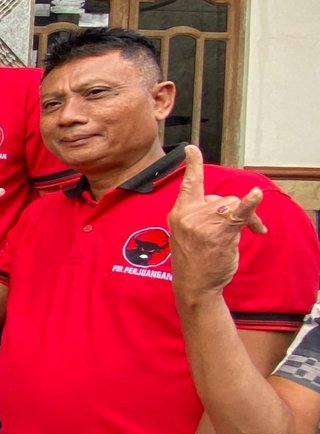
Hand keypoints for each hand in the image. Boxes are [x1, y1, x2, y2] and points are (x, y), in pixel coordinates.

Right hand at [168, 144, 264, 299]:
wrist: (194, 285)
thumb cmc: (194, 260)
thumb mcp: (188, 233)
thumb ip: (202, 214)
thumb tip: (230, 205)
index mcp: (179, 213)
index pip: (188, 184)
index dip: (192, 165)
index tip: (191, 148)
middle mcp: (188, 215)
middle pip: (219, 197)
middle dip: (234, 208)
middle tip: (246, 228)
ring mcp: (204, 222)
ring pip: (231, 205)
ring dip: (245, 218)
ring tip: (247, 234)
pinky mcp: (221, 231)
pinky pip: (239, 213)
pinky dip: (250, 203)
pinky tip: (255, 195)